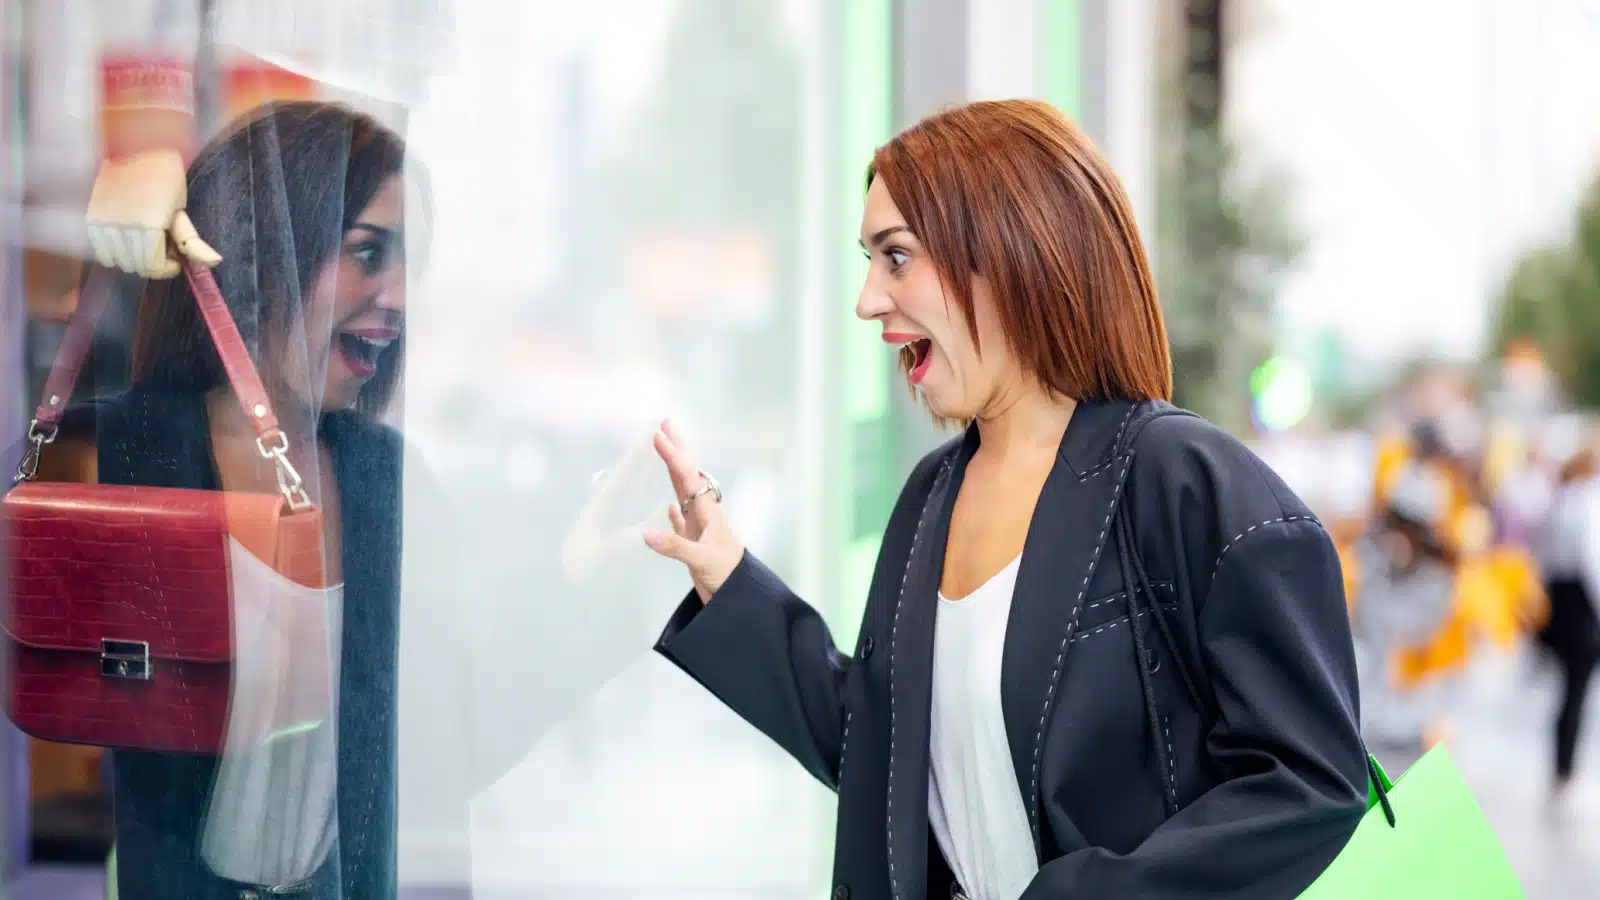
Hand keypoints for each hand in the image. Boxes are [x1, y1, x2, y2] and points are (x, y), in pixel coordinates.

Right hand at [85, 149, 220, 277]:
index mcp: (148, 226)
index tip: (176, 257)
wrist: (134, 148)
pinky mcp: (91, 219)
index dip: (168, 267)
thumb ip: (192, 242)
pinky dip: (114, 252)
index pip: (154, 266)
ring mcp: (103, 223)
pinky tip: (127, 238)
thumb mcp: (181, 210)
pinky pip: (101, 252)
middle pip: (137, 266)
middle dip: (153, 261)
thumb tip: (214, 263)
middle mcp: (122, 227)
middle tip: (162, 243)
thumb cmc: (164, 178)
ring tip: (145, 239)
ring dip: (133, 258)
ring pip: (118, 261)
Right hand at [642, 420, 744, 603]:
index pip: (688, 478)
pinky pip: (681, 523)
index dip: (673, 456)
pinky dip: (674, 513)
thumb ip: (675, 546)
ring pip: (683, 495)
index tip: (658, 435)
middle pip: (688, 476)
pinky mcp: (695, 546)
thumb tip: (646, 533)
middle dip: (677, 451)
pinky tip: (668, 508)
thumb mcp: (702, 560)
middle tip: (665, 425)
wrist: (741, 599)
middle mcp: (704, 516)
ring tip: (665, 453)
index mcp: (708, 513)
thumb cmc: (728, 577)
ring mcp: (700, 530)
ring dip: (673, 473)